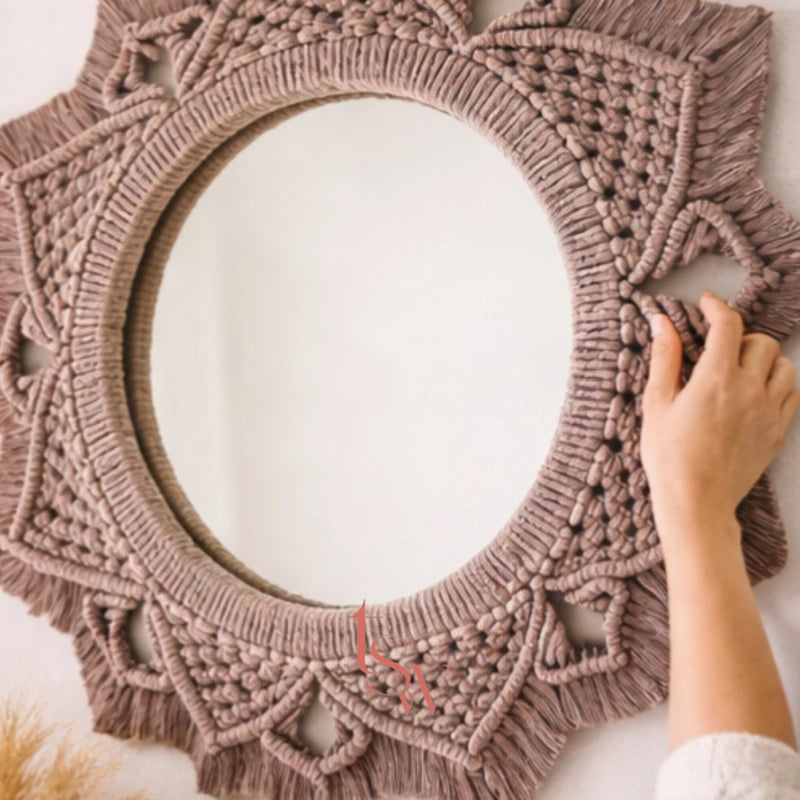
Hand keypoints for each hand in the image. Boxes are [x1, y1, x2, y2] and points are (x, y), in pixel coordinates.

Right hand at [640, 290, 799, 551]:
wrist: (696, 501)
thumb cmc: (669, 454)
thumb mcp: (657, 403)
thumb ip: (664, 358)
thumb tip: (661, 322)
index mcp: (715, 379)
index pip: (727, 325)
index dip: (716, 307)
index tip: (706, 303)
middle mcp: (750, 389)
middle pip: (761, 341)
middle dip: (740, 336)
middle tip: (718, 347)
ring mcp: (769, 411)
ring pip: (783, 365)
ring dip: (763, 358)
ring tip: (740, 369)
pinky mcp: (778, 431)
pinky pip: (791, 393)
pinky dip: (777, 384)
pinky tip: (755, 393)